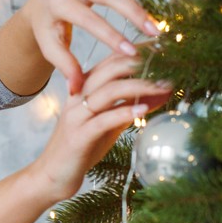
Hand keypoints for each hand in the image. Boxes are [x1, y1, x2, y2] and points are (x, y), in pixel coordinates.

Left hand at [22, 0, 168, 95]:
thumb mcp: (49, 48)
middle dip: (132, 12)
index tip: (131, 52)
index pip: (87, 19)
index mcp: (59, 3)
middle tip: (154, 31)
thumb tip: (77, 89)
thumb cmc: (47, 31)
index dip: (109, 35)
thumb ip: (64, 65)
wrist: (40, 7)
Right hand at [29, 51, 172, 202]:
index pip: (110, 62)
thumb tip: (161, 93)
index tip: (163, 48)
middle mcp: (78, 97)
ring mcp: (77, 116)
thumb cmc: (82, 147)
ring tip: (164, 85)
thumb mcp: (110, 123)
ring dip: (139, 85)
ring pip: (108, 91)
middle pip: (109, 70)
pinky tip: (144, 109)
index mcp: (83, 89)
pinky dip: (125, 111)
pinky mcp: (79, 136)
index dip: (136, 53)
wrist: (52, 175)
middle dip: (140, 63)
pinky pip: (103, 119)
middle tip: (169, 61)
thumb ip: (130, 106)